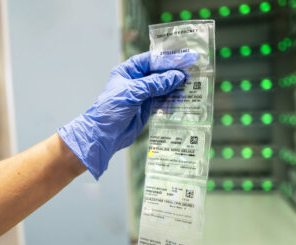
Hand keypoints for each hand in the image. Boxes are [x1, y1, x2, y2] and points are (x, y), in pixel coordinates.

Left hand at [58, 51, 194, 178]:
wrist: (103, 135)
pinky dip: (171, 100)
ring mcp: (142, 95)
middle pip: (159, 73)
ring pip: (163, 87)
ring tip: (190, 85)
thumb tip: (177, 76)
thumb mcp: (134, 92)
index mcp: (128, 71)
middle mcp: (136, 81)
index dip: (168, 58)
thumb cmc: (111, 109)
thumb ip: (156, 84)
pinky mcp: (146, 108)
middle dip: (174, 73)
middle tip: (192, 72)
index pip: (151, 60)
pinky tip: (181, 99)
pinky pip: (162, 101)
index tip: (185, 57)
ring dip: (175, 87)